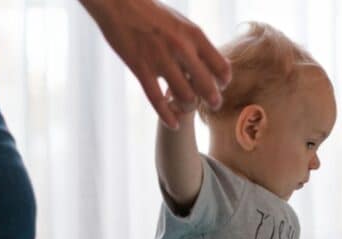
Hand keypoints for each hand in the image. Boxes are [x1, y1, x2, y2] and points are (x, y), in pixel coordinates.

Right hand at [81, 0, 230, 128]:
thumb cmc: (151, 12)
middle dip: (212, 101)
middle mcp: (181, 48)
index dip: (223, 82)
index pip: (221, 67)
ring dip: (188, 107)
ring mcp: (160, 59)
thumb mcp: (180, 23)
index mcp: (194, 35)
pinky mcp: (140, 68)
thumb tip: (209, 63)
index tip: (218, 86)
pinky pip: (157, 100)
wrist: (118, 3)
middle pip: (207, 87)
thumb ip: (194, 43)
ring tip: (186, 108)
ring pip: (184, 97)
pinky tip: (173, 124)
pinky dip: (168, 116)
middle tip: (210, 106)